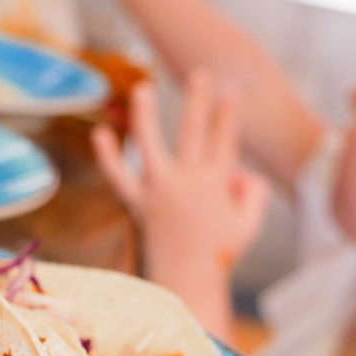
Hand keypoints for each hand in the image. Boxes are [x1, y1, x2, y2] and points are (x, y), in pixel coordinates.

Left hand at [92, 71, 269, 278]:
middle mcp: (186, 181)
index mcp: (215, 183)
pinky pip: (119, 176)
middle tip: (200, 74)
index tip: (231, 90)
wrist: (187, 281)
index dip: (228, 113)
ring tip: (142, 88)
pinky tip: (100, 133)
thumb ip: (254, 193)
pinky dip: (109, 156)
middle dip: (198, 100)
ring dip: (146, 114)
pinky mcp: (138, 204)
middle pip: (193, 131)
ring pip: (150, 144)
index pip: (224, 139)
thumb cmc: (220, 254)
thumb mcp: (250, 224)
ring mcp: (159, 190)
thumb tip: (240, 174)